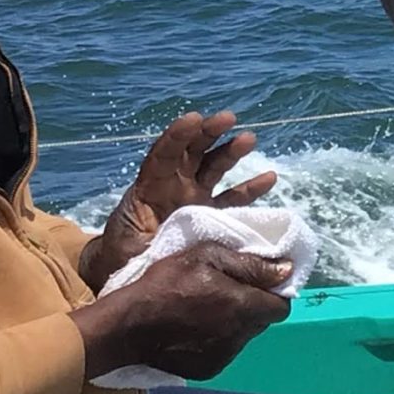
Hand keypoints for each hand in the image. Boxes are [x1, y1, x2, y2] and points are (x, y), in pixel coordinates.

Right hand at [72, 243, 292, 379]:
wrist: (127, 326)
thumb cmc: (166, 283)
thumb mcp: (206, 256)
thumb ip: (250, 264)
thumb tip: (286, 271)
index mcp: (243, 308)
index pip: (282, 307)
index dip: (274, 293)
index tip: (257, 282)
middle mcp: (239, 337)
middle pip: (262, 322)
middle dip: (253, 306)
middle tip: (227, 291)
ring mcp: (224, 357)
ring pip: (244, 337)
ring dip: (235, 323)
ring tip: (208, 309)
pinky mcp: (208, 370)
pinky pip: (225, 351)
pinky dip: (218, 339)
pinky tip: (196, 329)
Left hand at [80, 110, 276, 291]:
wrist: (129, 275)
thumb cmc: (123, 258)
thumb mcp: (128, 246)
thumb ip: (147, 241)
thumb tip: (167, 240)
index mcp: (150, 189)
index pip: (163, 155)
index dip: (177, 135)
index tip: (194, 118)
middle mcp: (174, 187)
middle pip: (192, 151)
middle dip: (208, 132)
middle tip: (228, 118)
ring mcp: (194, 198)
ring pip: (214, 167)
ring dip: (230, 151)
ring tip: (249, 139)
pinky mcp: (210, 215)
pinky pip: (233, 198)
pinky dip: (250, 188)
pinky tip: (269, 178)